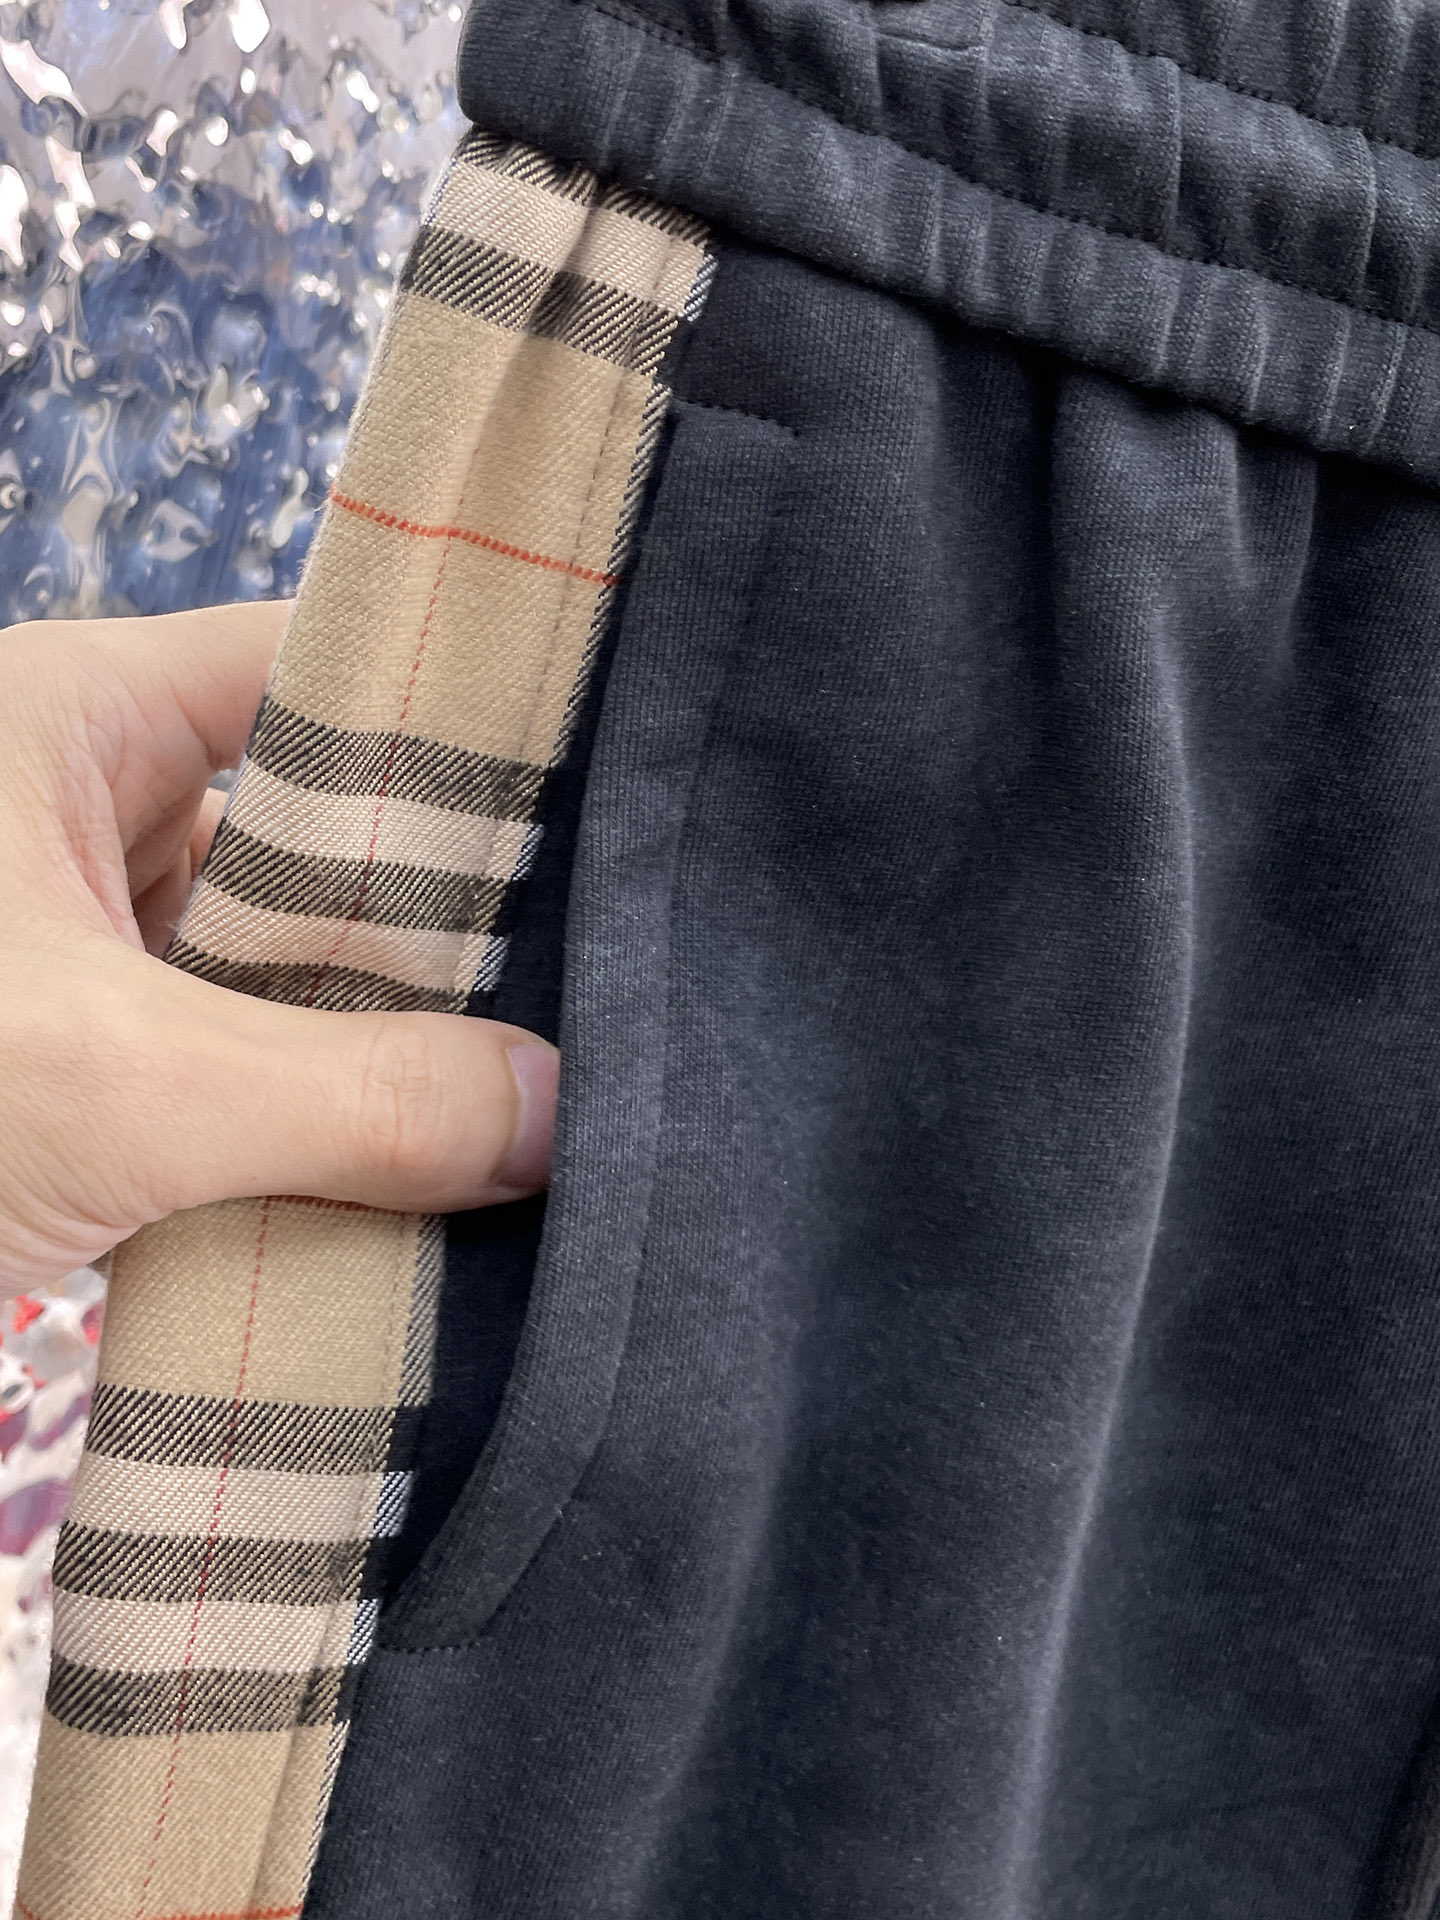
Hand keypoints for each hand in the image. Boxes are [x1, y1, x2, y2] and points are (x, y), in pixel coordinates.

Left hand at [0, 603, 558, 1294]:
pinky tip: (427, 1162)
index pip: (321, 671)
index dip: (466, 727)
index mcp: (73, 716)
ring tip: (544, 1084)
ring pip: (285, 953)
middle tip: (601, 980)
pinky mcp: (82, 1059)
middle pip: (322, 821)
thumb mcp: (110, 1087)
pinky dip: (317, 1110)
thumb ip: (353, 1096)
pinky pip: (241, 1056)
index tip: (611, 811)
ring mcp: (82, 940)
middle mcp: (83, 804)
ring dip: (382, 1033)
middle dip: (444, 914)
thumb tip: (560, 1115)